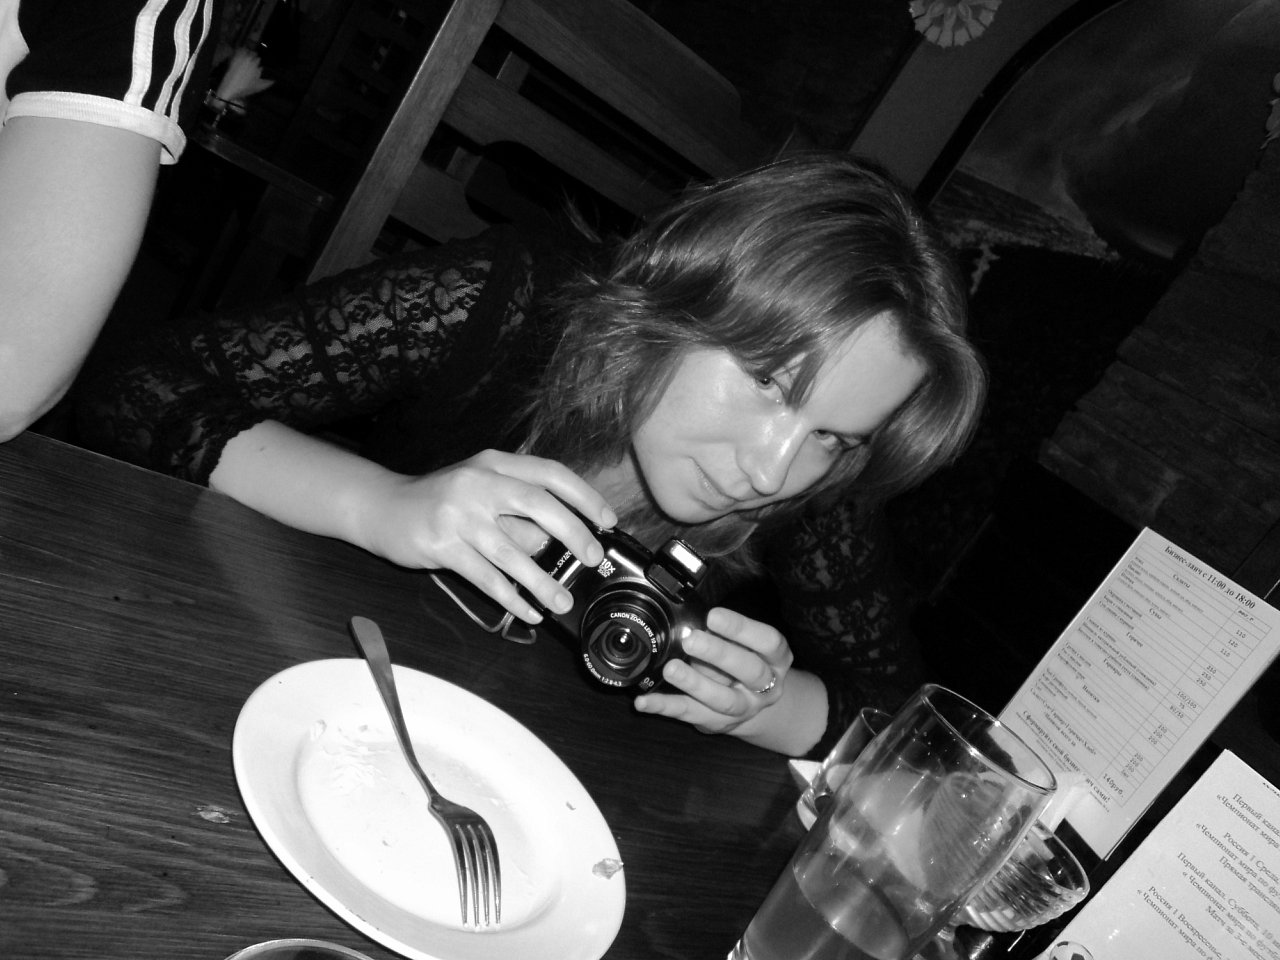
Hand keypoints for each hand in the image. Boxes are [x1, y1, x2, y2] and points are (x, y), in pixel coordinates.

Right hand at [353, 449, 615, 621]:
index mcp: (495, 464)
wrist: (382, 507)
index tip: (607, 521)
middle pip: (538, 505)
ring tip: (563, 602)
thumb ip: (518, 508)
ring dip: (543, 581)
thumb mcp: (481, 489)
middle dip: (573, 534)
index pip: (550, 473)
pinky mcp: (441, 545)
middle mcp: (479, 482)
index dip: (584, 497)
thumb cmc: (441, 499)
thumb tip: (566, 539)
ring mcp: (459, 514)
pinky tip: (528, 611)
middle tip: (593, 559)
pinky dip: (511, 598)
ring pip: (513, 552)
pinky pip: (486, 578)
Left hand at [633, 606, 794, 736]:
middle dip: (719, 654)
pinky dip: (664, 707)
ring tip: (671, 669)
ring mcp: (743, 708)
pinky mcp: (717, 722)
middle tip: (691, 639)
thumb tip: (693, 619)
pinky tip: (644, 701)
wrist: (755, 704)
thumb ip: (726, 633)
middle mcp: (766, 686)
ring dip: (694, 683)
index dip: (742, 628)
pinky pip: (690, 714)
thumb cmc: (746, 660)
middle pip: (749, 671)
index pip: (768, 642)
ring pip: (722, 699)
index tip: (713, 616)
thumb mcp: (748, 643)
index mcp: (776, 658)